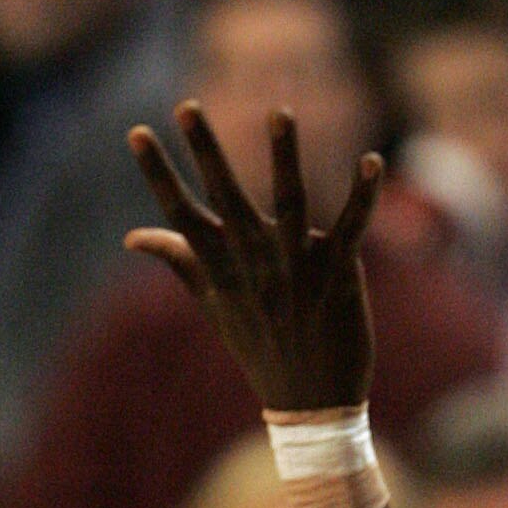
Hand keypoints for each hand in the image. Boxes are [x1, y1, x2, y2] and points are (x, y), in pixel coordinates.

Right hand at [127, 105, 382, 416]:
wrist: (309, 403)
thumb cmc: (260, 346)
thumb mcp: (214, 305)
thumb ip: (179, 262)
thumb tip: (135, 237)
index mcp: (221, 270)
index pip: (181, 214)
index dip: (159, 173)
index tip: (137, 133)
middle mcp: (254, 265)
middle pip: (227, 199)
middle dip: (207, 151)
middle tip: (187, 105)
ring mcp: (296, 269)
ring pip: (290, 203)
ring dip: (285, 157)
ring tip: (279, 111)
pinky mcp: (338, 273)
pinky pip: (352, 228)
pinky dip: (364, 196)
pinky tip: (373, 161)